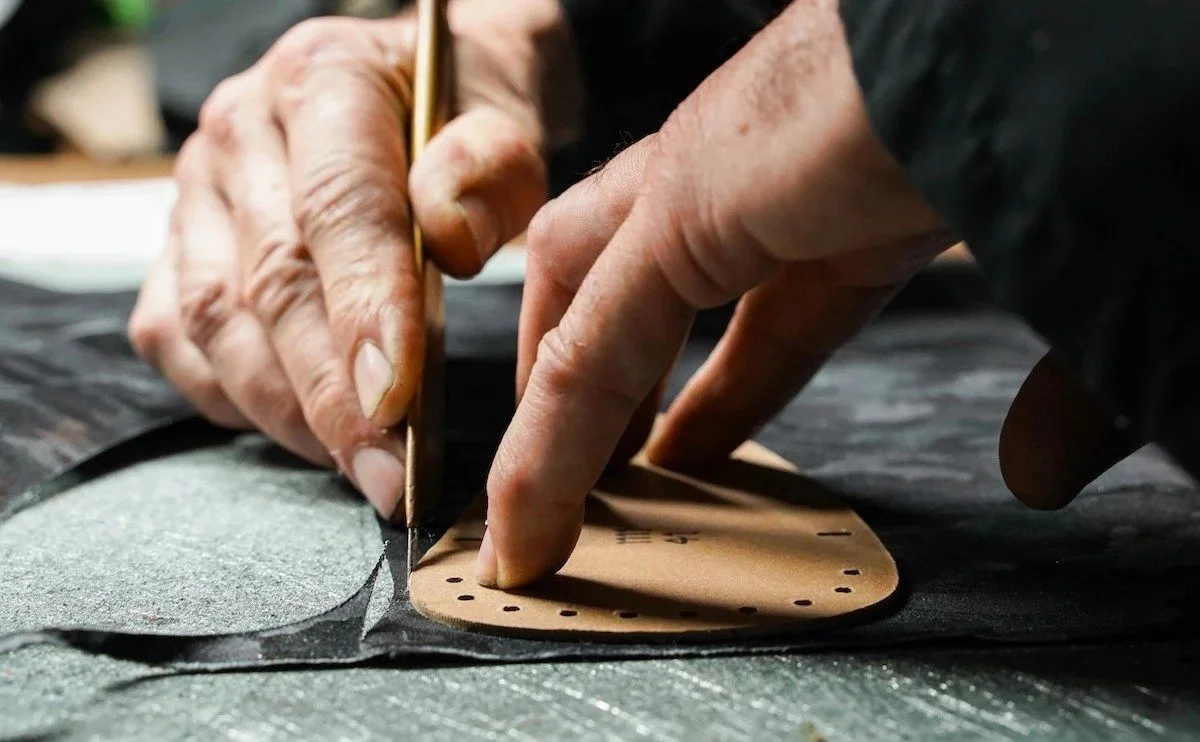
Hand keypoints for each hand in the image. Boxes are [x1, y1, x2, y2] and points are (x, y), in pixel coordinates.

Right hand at [128, 0, 580, 518]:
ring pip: (216, 323)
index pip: (337, 209)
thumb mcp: (506, 116)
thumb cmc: (467, 110)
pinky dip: (234, 398)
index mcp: (324, 80)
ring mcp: (196, 191)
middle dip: (332, 397)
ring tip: (359, 471)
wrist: (418, 83)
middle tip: (391, 478)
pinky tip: (299, 433)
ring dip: (286, 412)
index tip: (398, 402)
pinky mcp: (178, 247)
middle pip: (271, 282)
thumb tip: (448, 239)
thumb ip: (488, 170)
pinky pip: (178, 339)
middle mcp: (239, 131)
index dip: (365, 311)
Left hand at [476, 0, 1142, 588]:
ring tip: (529, 516)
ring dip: (554, 416)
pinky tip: (531, 512)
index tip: (682, 453)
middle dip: (606, 385)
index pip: (759, 313)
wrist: (1071, 35)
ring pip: (590, 305)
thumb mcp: (1081, 291)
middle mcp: (765, 173)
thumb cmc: (1109, 123)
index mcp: (855, 194)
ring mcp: (718, 170)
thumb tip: (1042, 472)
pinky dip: (551, 440)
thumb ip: (1066, 390)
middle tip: (589, 474)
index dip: (716, 396)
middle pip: (637, 286)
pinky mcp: (687, 196)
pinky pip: (591, 343)